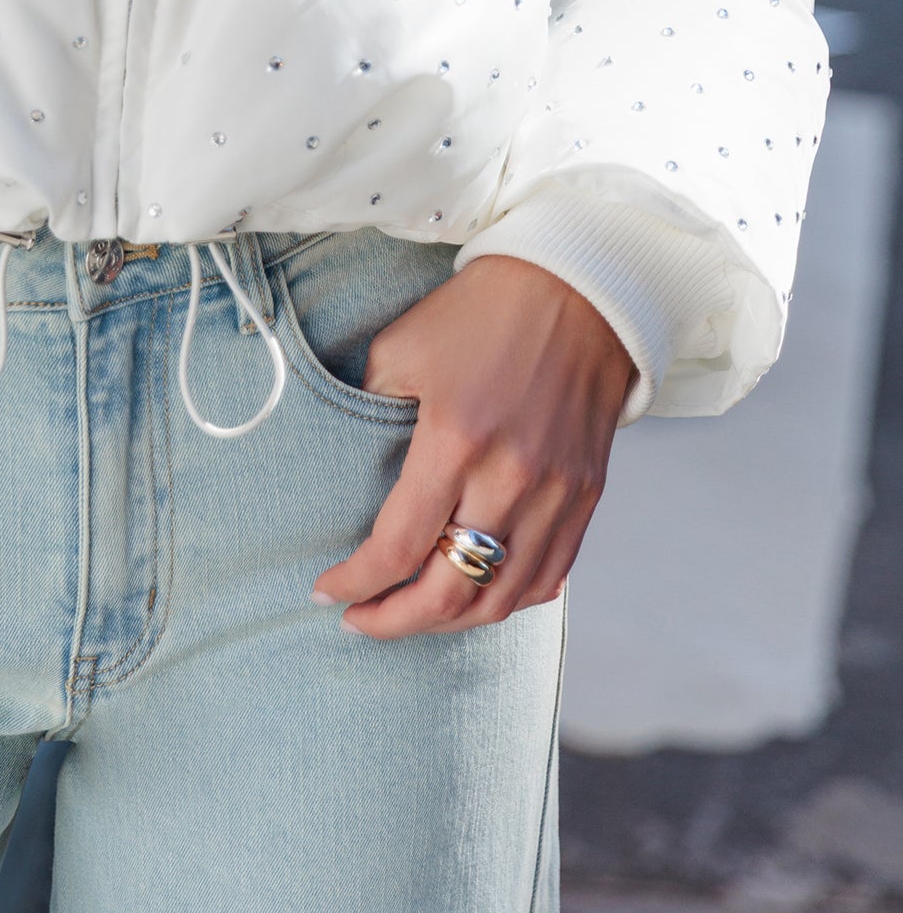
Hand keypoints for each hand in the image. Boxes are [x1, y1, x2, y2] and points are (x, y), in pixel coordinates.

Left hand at [312, 255, 633, 637]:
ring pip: (500, 601)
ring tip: (408, 616)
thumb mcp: (402, 346)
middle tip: (358, 620)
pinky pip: (547, 579)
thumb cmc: (479, 312)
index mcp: (456, 440)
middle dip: (393, 621)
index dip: (354, 583)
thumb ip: (366, 409)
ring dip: (447, 623)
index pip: (397, 547)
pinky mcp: (587, 498)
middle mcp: (512, 479)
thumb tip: (336, 462)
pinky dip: (505, 601)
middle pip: (448, 593)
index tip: (324, 592)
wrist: (577, 289)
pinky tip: (471, 597)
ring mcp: (558, 495)